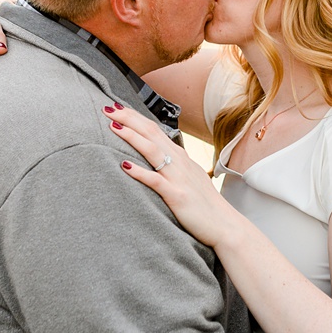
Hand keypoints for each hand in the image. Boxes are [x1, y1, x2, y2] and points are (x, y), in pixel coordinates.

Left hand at [108, 104, 232, 246]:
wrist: (223, 224)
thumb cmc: (203, 203)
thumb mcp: (188, 176)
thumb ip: (173, 164)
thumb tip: (158, 155)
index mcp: (179, 156)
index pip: (153, 129)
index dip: (134, 117)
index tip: (116, 108)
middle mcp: (178, 161)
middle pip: (150, 132)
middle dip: (128, 119)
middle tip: (107, 108)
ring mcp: (178, 178)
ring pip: (152, 150)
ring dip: (131, 137)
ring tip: (113, 127)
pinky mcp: (177, 195)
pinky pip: (156, 180)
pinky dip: (140, 172)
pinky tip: (124, 166)